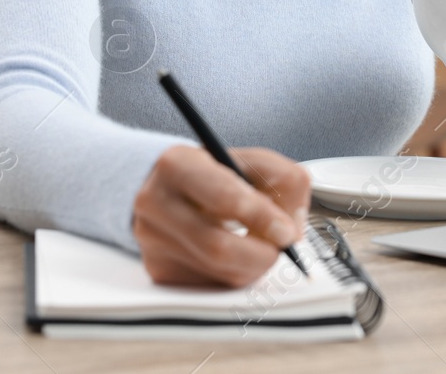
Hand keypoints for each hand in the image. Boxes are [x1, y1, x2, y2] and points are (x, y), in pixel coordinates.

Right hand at [133, 145, 310, 287]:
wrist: (167, 188)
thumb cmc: (214, 174)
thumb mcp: (250, 161)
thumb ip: (284, 182)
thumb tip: (292, 228)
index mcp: (176, 165)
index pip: (223, 197)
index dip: (262, 217)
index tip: (286, 231)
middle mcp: (155, 203)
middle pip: (218, 246)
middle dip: (261, 253)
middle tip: (281, 246)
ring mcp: (153, 241)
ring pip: (219, 272)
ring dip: (253, 265)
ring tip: (259, 245)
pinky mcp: (158, 270)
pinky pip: (211, 285)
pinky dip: (236, 274)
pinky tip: (236, 254)